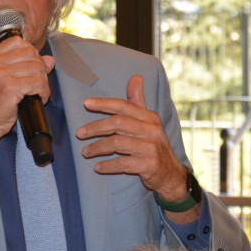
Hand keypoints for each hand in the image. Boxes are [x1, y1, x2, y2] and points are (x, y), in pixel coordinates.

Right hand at [0, 36, 53, 181]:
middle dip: (40, 68)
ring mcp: (0, 74)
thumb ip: (25, 66)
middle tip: (38, 83)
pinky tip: (40, 98)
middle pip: (31, 54)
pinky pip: (38, 83)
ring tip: (39, 92)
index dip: (31, 54)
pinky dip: (44, 92)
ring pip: (37, 68)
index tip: (33, 67)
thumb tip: (49, 60)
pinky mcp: (9, 88)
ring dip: (43, 82)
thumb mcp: (4, 80)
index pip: (18, 42)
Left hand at [75, 75, 187, 203]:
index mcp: (149, 117)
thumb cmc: (154, 144)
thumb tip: (135, 77)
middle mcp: (151, 130)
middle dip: (95, 127)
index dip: (104, 104)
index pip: (123, 106)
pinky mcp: (148, 166)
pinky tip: (97, 167)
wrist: (171, 174)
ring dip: (97, 148)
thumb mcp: (149, 122)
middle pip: (117, 123)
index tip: (86, 103)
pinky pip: (123, 164)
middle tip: (79, 133)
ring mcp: (150, 149)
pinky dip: (108, 166)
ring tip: (85, 152)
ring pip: (117, 144)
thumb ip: (138, 101)